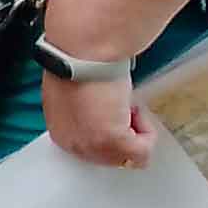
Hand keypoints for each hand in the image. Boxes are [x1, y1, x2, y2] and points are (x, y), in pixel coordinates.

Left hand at [41, 71, 155, 171]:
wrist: (84, 50)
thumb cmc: (81, 61)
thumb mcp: (81, 98)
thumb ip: (89, 115)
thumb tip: (107, 118)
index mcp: (60, 132)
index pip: (95, 148)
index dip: (112, 130)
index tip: (116, 112)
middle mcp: (72, 144)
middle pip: (112, 157)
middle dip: (124, 133)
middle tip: (121, 106)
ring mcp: (91, 146)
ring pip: (129, 157)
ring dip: (136, 131)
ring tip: (125, 104)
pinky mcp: (111, 141)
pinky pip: (142, 152)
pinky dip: (147, 132)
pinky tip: (133, 108)